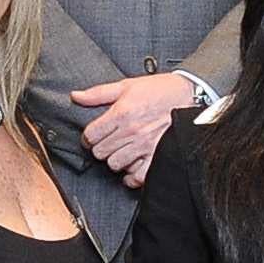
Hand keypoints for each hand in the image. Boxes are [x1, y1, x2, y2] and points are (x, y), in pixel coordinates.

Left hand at [72, 71, 200, 181]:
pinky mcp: (157, 156)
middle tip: (107, 142)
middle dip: (100, 147)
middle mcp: (131, 132)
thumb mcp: (126, 86)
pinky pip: (137, 177)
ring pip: (115, 165)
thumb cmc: (157, 89)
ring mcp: (145, 146)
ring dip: (114, 160)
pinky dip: (131, 177)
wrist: (188, 94)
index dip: (88, 136)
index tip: (94, 135)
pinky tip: (130, 169)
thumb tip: (75, 96)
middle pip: (100, 152)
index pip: (91, 135)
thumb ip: (98, 93)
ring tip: (120, 152)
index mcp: (121, 113)